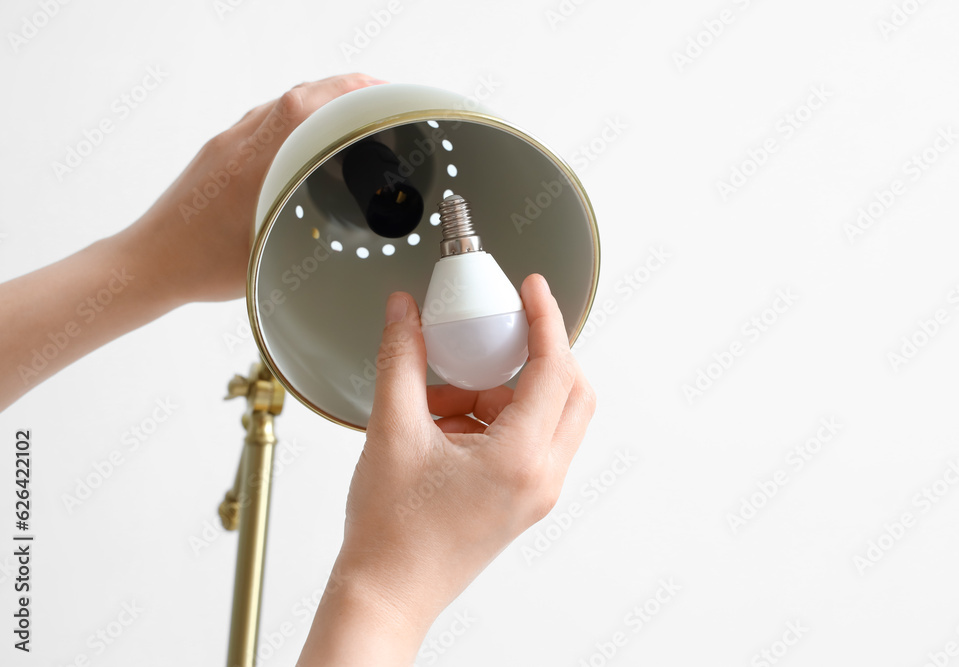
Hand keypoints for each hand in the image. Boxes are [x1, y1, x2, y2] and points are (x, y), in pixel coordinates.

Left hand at [0, 73, 385, 411]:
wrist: (150, 263)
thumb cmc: (202, 265)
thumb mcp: (270, 249)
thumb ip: (303, 228)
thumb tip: (345, 225)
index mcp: (254, 164)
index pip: (305, 104)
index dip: (348, 91)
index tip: (380, 92)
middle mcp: (240, 143)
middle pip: (299, 94)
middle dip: (345, 90)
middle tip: (380, 100)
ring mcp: (228, 142)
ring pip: (283, 103)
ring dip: (321, 101)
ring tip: (354, 117)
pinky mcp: (221, 150)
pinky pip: (267, 119)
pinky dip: (299, 118)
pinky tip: (313, 141)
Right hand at [297, 274, 596, 665]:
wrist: (385, 593)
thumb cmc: (391, 534)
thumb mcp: (391, 430)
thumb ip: (400, 359)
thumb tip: (405, 312)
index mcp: (520, 459)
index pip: (555, 369)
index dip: (545, 320)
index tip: (533, 290)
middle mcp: (541, 478)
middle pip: (571, 392)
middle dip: (537, 354)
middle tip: (499, 332)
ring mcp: (536, 492)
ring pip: (548, 417)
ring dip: (504, 391)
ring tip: (441, 398)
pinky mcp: (521, 500)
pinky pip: (527, 441)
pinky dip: (495, 418)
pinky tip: (444, 423)